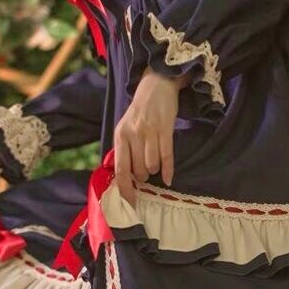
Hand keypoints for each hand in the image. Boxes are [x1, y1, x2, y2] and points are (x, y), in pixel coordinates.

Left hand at [113, 66, 188, 204]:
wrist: (156, 86)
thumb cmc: (139, 111)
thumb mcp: (125, 127)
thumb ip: (124, 149)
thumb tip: (123, 177)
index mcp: (120, 136)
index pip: (120, 169)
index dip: (125, 189)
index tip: (129, 202)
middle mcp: (133, 135)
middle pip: (138, 170)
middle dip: (143, 176)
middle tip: (145, 172)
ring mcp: (150, 132)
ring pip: (152, 165)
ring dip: (154, 170)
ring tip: (155, 164)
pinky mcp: (166, 130)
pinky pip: (167, 157)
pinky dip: (168, 170)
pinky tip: (168, 178)